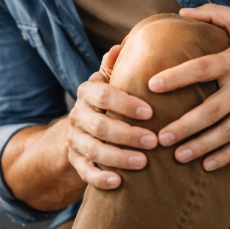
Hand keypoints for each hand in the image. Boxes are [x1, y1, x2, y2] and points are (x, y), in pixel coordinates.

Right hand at [66, 45, 158, 189]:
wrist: (82, 129)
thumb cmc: (108, 103)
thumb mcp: (109, 82)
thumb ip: (115, 67)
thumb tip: (121, 45)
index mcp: (87, 92)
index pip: (103, 95)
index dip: (126, 104)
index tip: (150, 112)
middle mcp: (77, 115)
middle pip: (99, 126)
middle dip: (127, 134)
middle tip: (154, 141)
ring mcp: (75, 139)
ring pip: (93, 150)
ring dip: (118, 157)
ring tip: (143, 163)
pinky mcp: (75, 161)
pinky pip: (84, 172)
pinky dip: (99, 178)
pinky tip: (118, 182)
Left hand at [150, 4, 229, 170]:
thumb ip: (212, 13)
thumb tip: (182, 12)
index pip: (201, 68)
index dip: (176, 77)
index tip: (152, 85)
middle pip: (212, 109)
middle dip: (185, 125)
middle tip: (161, 136)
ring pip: (227, 131)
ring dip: (202, 146)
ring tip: (178, 155)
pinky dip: (226, 156)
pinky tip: (206, 165)